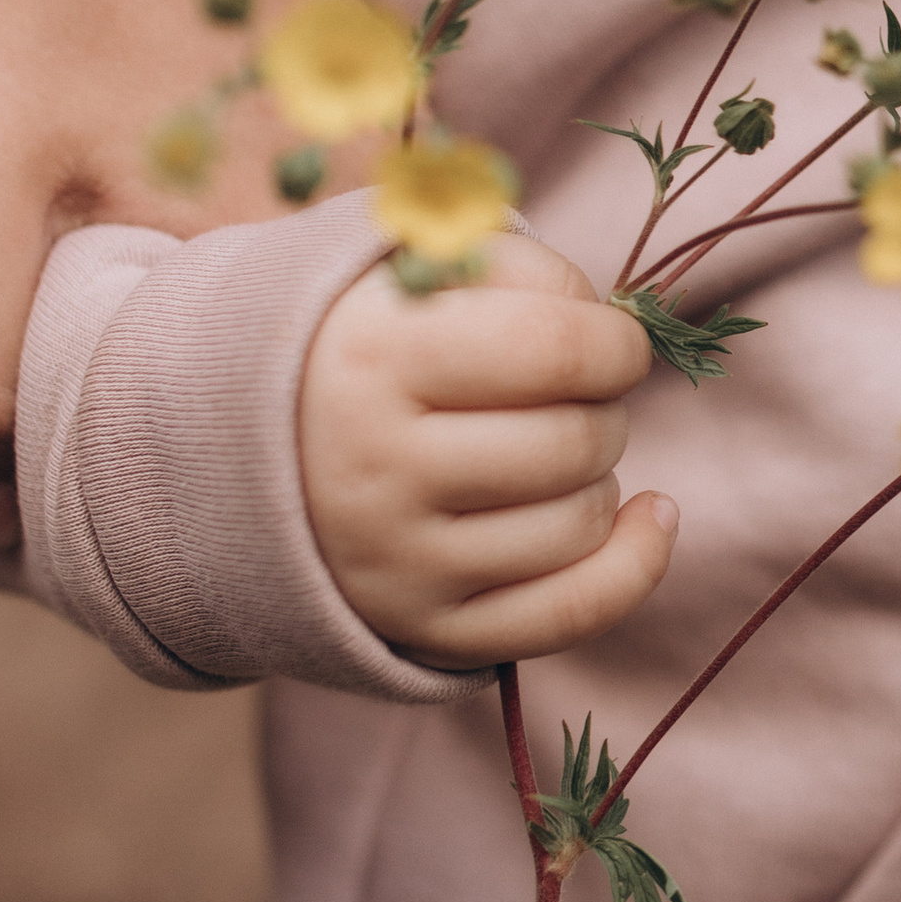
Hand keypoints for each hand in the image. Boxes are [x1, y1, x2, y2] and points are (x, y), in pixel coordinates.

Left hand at [0, 0, 337, 548]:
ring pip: (362, 270)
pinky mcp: (366, 59)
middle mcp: (374, 174)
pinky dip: (299, 236)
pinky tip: (218, 234)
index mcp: (289, 228)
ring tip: (204, 361)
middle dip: (288, 420)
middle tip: (195, 467)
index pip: (332, 413)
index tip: (211, 532)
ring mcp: (383, 108)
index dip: (272, 490)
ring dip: (295, 325)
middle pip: (359, 350)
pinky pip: (361, 191)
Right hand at [299, 231, 678, 667]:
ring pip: (580, 522)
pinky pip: (571, 613)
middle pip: (576, 440)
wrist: (247, 453)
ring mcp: (397, 563)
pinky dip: (634, 564)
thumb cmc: (370, 343)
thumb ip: (521, 272)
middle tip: (566, 394)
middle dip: (602, 408)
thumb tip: (616, 333)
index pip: (556, 348)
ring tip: (547, 448)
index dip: (616, 343)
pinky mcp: (423, 630)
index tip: (612, 341)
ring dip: (596, 477)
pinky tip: (653, 515)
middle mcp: (376, 469)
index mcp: (373, 357)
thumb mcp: (418, 271)